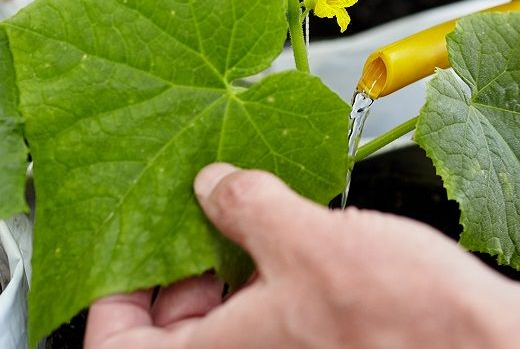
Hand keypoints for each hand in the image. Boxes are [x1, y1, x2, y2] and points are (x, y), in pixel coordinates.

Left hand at [85, 163, 519, 348]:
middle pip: (176, 339)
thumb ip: (246, 205)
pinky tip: (298, 251)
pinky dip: (271, 297)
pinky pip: (275, 336)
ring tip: (251, 228)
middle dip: (179, 282)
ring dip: (228, 286)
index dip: (111, 302)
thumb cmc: (409, 321)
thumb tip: (214, 185)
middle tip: (196, 230)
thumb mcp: (308, 238)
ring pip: (229, 336)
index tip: (124, 260)